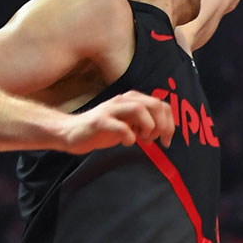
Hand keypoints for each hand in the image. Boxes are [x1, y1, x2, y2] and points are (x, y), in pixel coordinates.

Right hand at [59, 90, 173, 153]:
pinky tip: (128, 143)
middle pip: (154, 104)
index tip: (167, 140)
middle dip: (162, 125)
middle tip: (156, 140)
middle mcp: (123, 100)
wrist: (72, 132)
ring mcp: (111, 109)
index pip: (162, 105)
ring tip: (143, 140)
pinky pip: (121, 127)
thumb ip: (145, 124)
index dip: (170, 123)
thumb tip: (164, 132)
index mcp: (133, 100)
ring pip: (139, 109)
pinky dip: (129, 137)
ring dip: (147, 127)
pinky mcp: (99, 121)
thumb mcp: (129, 124)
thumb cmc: (103, 130)